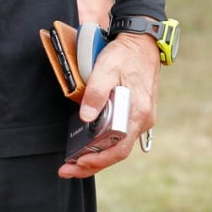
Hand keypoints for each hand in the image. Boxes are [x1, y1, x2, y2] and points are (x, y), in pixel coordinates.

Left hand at [57, 32, 159, 178]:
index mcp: (138, 112)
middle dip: (92, 164)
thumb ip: (96, 93)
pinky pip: (121, 135)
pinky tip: (91, 145)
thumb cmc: (125, 55)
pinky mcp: (138, 113)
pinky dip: (106, 144)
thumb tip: (86, 118)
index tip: (78, 163)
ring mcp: (142, 117)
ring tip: (76, 161)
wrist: (142, 42)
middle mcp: (143, 119)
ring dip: (99, 156)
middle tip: (68, 170)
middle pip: (118, 151)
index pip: (119, 148)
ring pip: (119, 145)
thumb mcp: (106, 68)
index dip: (98, 161)